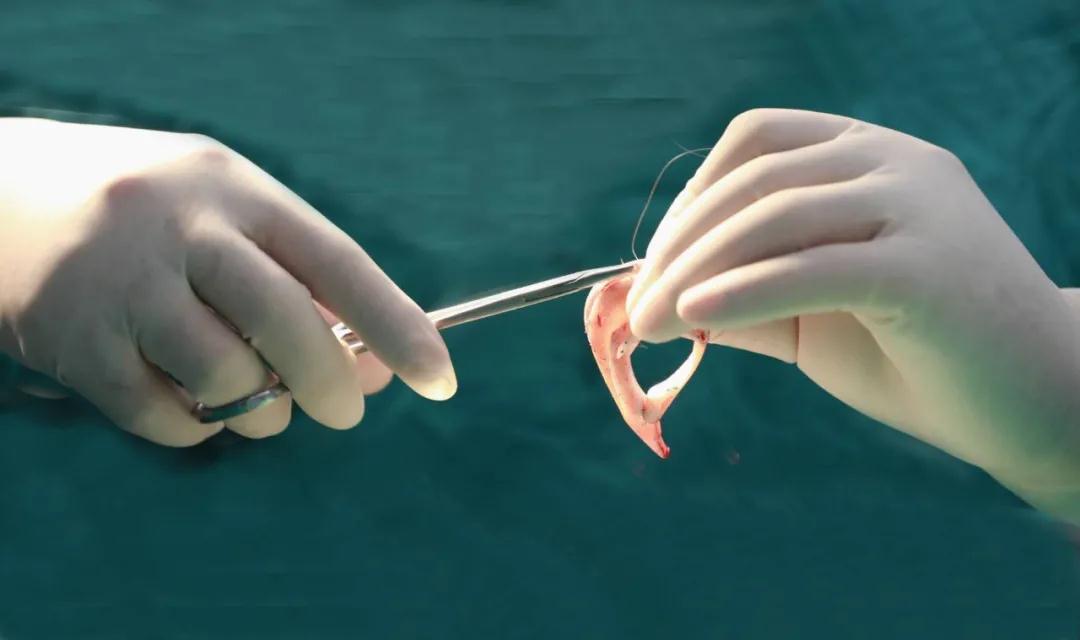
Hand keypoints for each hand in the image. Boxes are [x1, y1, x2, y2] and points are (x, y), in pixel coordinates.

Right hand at [0, 118, 455, 445]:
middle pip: (285, 323)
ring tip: (253, 399)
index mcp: (235, 190)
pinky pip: (164, 417)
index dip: (396, 325)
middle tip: (344, 414)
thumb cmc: (145, 213)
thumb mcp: (225, 217)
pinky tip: (193, 404)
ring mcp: (123, 286)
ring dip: (259, 409)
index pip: (337, 262)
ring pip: (227, 377)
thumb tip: (372, 370)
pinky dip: (197, 428)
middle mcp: (181, 229)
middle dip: (330, 384)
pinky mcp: (75, 344)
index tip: (440, 377)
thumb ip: (299, 285)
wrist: (0, 197)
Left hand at [625, 109, 1079, 518]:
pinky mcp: (927, 267)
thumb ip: (744, 298)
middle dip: (678, 245)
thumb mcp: (814, 319)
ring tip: (647, 323)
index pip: (758, 139)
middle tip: (634, 308)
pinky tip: (693, 314)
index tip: (656, 258)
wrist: (1037, 405)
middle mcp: (896, 163)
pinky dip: (742, 289)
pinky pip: (813, 268)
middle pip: (755, 180)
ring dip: (693, 270)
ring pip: (776, 215)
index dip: (694, 194)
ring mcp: (918, 206)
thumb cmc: (921, 357)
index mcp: (870, 157)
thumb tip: (657, 300)